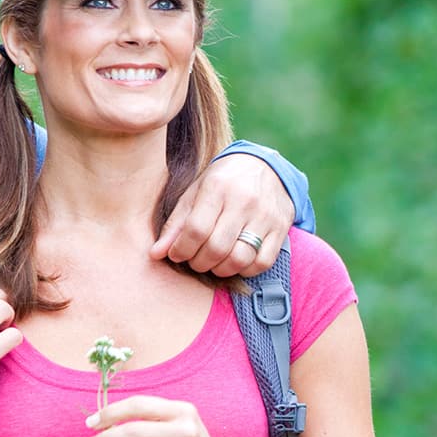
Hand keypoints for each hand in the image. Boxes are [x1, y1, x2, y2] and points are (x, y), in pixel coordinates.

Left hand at [152, 152, 289, 278]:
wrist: (266, 167)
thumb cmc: (223, 182)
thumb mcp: (195, 193)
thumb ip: (175, 224)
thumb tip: (155, 254)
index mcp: (218, 187)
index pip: (196, 229)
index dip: (181, 249)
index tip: (176, 254)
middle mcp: (244, 201)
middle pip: (216, 248)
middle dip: (199, 262)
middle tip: (194, 260)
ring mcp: (265, 216)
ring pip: (239, 258)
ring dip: (220, 269)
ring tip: (212, 263)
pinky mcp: (280, 229)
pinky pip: (262, 262)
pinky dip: (244, 270)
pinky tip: (234, 262)